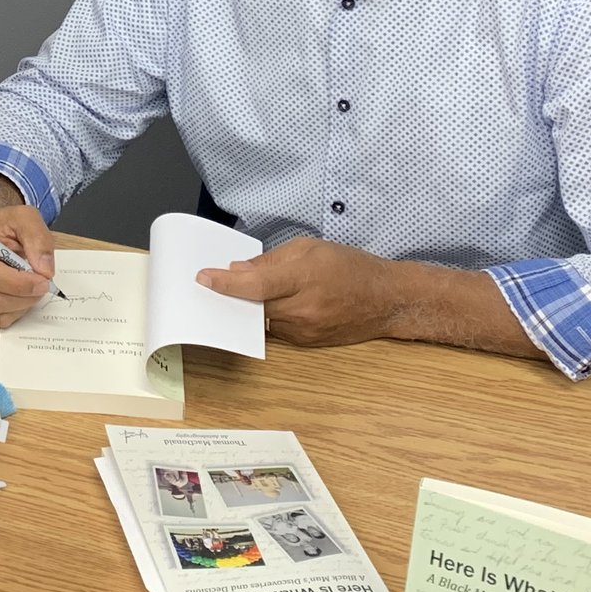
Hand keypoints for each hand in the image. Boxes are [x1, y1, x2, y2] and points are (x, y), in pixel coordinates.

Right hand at [0, 175, 57, 327]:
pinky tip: (18, 294)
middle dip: (24, 296)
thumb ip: (37, 238)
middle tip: (43, 286)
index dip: (20, 283)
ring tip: (31, 287)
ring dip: (21, 304)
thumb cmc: (1, 227)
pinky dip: (14, 311)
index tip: (43, 280)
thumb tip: (44, 270)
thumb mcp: (23, 218)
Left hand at [197, 236, 394, 347]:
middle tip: (214, 283)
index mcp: (303, 278)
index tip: (203, 278)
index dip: (225, 284)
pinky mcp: (306, 343)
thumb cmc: (351, 267)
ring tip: (247, 291)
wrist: (387, 300)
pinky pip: (276, 329)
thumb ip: (271, 260)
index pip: (255, 285)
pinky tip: (274, 303)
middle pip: (253, 307)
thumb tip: (240, 270)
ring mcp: (304, 331)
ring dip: (251, 306)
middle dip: (232, 296)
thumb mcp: (311, 248)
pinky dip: (269, 316)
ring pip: (262, 320)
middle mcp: (302, 309)